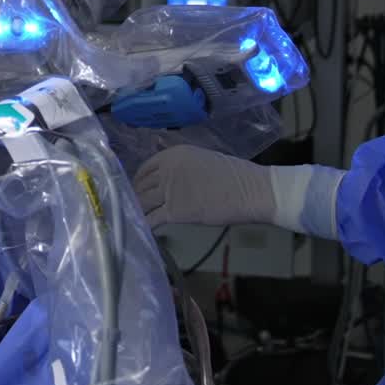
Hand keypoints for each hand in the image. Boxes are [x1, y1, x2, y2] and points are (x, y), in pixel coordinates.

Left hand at [133, 145, 277, 228]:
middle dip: (136, 196)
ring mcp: (169, 191)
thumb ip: (180, 165)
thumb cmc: (232, 175)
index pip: (145, 168)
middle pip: (141, 186)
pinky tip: (142, 229)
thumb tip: (165, 169)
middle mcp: (166, 170)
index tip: (138, 188)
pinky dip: (145, 224)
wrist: (248, 190)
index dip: (139, 180)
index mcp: (172, 155)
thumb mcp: (201, 158)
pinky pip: (152, 219)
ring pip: (143, 202)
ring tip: (136, 218)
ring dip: (137, 210)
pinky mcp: (175, 211)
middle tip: (135, 206)